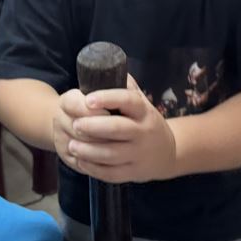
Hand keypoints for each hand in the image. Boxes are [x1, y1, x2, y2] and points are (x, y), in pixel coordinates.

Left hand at [62, 75, 177, 182]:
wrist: (168, 153)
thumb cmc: (145, 121)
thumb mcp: (141, 102)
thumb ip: (124, 86)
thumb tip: (103, 67)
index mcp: (144, 111)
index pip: (128, 100)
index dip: (108, 98)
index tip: (88, 99)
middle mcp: (143, 132)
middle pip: (117, 129)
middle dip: (93, 127)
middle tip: (75, 124)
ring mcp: (139, 154)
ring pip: (112, 154)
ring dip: (89, 150)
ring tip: (71, 145)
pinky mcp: (134, 172)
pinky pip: (112, 173)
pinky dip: (94, 168)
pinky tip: (81, 160)